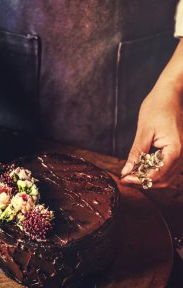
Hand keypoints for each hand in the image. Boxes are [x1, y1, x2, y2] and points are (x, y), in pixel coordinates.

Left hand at [121, 40, 182, 187]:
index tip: (124, 178)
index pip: (157, 175)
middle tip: (126, 178)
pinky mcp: (179, 151)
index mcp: (174, 149)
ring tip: (132, 173)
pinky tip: (142, 166)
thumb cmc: (157, 106)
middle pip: (163, 179)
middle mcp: (182, 154)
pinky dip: (155, 171)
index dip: (140, 180)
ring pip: (167, 177)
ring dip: (149, 178)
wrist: (170, 92)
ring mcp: (182, 153)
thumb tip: (126, 171)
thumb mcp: (143, 131)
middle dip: (144, 181)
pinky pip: (169, 168)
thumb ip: (135, 154)